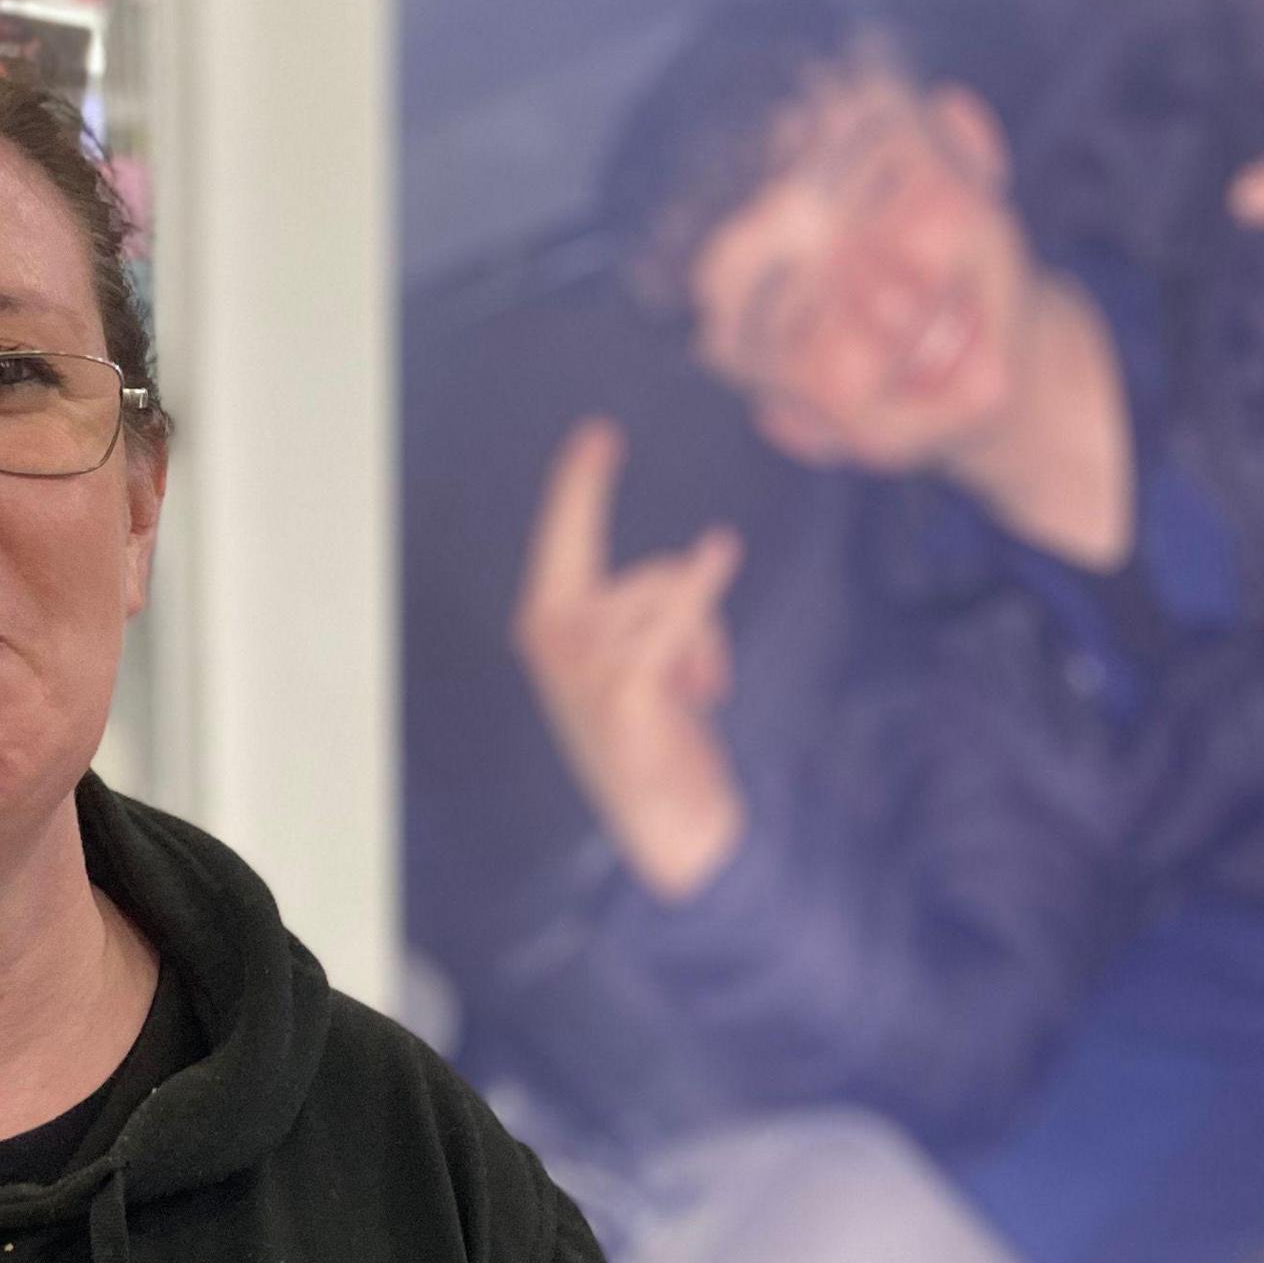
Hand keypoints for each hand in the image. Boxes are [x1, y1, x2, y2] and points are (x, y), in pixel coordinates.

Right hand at [512, 417, 748, 899]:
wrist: (666, 829)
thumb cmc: (653, 745)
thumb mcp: (635, 664)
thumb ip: (639, 614)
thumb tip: (697, 559)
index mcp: (545, 626)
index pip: (562, 540)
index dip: (578, 486)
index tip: (599, 434)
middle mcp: (552, 641)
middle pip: (645, 572)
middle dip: (689, 612)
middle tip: (700, 681)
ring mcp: (583, 666)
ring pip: (669, 598)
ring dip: (703, 643)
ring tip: (697, 697)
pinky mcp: (623, 690)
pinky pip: (677, 617)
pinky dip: (703, 589)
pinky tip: (719, 554)